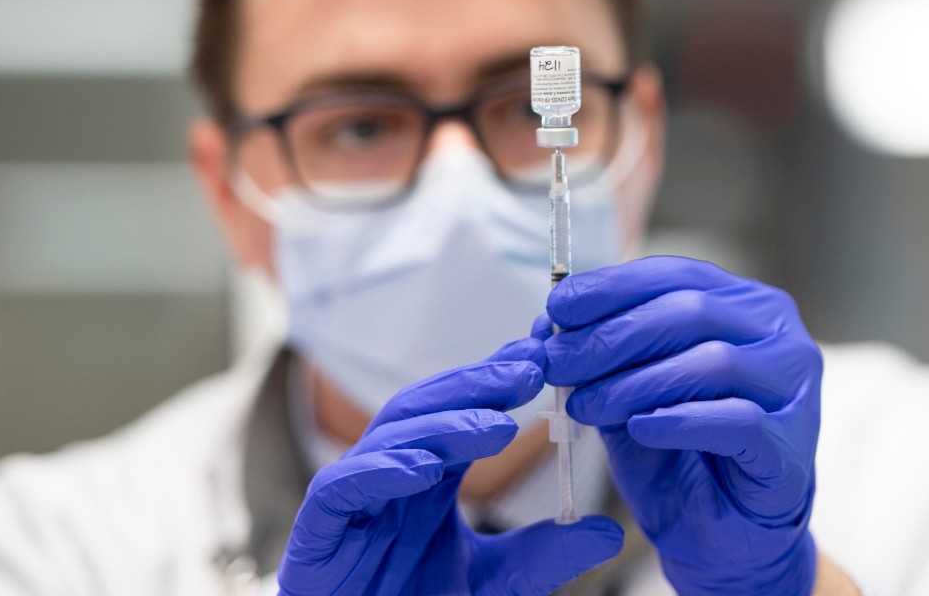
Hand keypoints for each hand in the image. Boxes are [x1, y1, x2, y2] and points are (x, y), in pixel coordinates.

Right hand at [278, 338, 623, 594]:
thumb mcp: (497, 582)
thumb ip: (545, 555)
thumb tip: (612, 530)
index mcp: (427, 478)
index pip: (463, 412)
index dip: (499, 380)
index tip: (545, 354)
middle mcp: (390, 476)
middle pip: (428, 408)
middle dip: (478, 384)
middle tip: (529, 368)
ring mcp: (352, 500)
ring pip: (388, 436)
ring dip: (443, 424)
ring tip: (497, 422)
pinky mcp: (316, 533)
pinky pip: (341, 487)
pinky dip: (380, 470)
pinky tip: (424, 467)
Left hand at [537, 256, 820, 594]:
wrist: (720, 537)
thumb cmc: (680, 455)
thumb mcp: (629, 393)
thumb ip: (602, 356)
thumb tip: (547, 322)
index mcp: (743, 306)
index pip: (676, 275)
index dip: (612, 287)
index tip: (557, 307)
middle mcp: (778, 336)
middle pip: (691, 311)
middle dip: (612, 335)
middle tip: (557, 361)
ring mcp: (794, 390)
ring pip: (713, 362)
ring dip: (635, 381)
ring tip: (586, 405)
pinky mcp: (791, 447)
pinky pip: (738, 420)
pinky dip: (681, 420)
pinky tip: (641, 428)